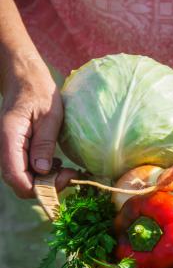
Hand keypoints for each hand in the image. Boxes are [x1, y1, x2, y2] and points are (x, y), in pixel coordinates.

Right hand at [0, 55, 76, 197]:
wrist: (25, 79)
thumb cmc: (39, 92)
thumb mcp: (50, 115)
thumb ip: (44, 143)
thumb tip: (44, 170)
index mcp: (9, 138)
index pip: (16, 177)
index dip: (40, 187)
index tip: (66, 178)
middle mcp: (4, 148)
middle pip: (20, 183)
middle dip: (46, 186)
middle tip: (71, 174)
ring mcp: (9, 151)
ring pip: (23, 179)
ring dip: (45, 181)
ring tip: (66, 169)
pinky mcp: (16, 151)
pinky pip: (25, 170)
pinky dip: (42, 173)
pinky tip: (57, 164)